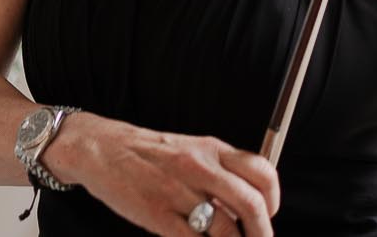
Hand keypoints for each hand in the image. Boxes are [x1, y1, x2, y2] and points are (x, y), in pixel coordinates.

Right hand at [40, 113, 279, 236]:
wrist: (102, 150)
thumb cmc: (150, 154)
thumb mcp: (191, 150)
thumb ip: (220, 173)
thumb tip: (248, 208)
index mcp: (212, 149)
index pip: (261, 172)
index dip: (274, 200)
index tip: (270, 216)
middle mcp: (200, 167)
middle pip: (251, 204)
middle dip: (262, 234)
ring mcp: (179, 191)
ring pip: (226, 230)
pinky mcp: (158, 214)